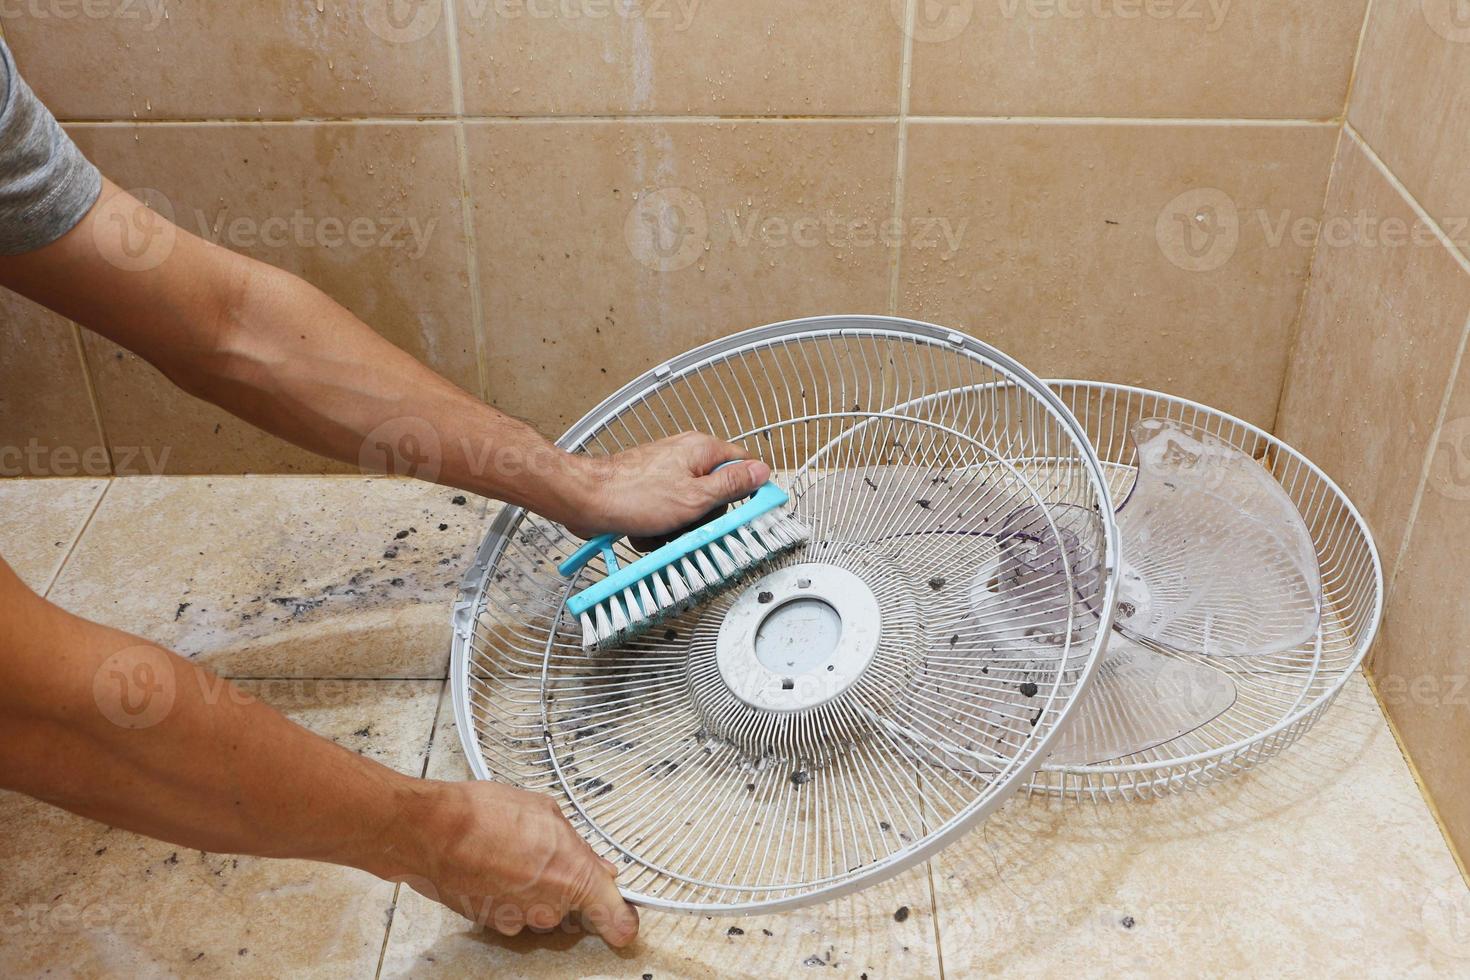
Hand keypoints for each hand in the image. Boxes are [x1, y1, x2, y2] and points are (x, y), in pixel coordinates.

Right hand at [403, 781, 638, 945]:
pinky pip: (510, 909)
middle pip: (570, 904)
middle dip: (562, 881)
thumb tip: (596, 863)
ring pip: (538, 907)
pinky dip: (505, 891)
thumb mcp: (545, 812)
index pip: (613, 916)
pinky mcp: (491, 923)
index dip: (622, 921)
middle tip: (542, 851)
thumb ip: (577, 845)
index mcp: (573, 877)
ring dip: (530, 885)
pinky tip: (492, 863)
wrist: (431, 832)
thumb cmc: (483, 816)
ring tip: (509, 851)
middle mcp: (549, 908)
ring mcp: (518, 920)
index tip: (626, 924)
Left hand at [568, 431, 770, 538]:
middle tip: (692, 527)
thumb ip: (731, 485)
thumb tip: (761, 472)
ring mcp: (667, 474)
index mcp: (702, 451)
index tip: (749, 513)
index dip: (748, 492)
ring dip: (680, 529)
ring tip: (663, 531)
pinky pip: (669, 514)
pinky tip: (648, 531)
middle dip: (705, 519)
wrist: (586, 500)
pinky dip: (660, 529)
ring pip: (691, 509)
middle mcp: (686, 458)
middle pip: (716, 494)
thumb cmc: (632, 495)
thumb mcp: (694, 497)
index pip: (743, 466)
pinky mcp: (651, 491)